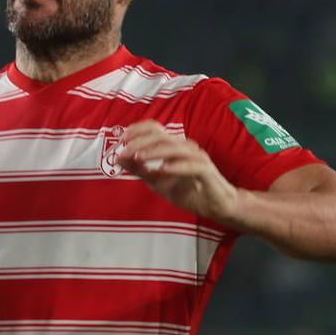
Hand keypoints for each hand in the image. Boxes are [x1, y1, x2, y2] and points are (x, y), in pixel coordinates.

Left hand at [116, 121, 241, 222]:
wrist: (216, 206)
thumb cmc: (189, 191)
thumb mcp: (158, 182)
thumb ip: (140, 170)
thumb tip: (119, 159)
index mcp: (174, 146)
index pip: (154, 128)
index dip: (137, 130)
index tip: (120, 140)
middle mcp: (185, 146)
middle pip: (161, 135)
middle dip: (140, 142)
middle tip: (124, 151)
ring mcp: (197, 157)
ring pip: (174, 147)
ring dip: (154, 152)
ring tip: (138, 158)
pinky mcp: (206, 170)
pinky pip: (191, 165)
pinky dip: (176, 166)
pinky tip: (163, 169)